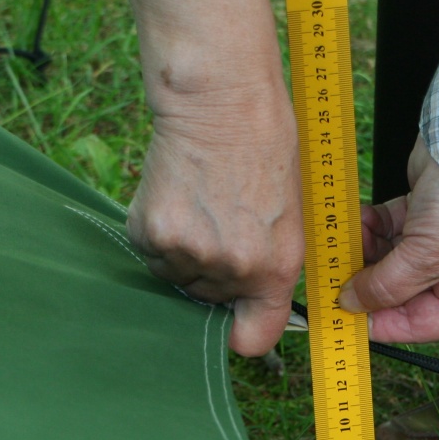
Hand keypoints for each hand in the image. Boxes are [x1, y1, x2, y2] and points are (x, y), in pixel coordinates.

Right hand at [127, 87, 303, 355]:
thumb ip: (270, 263)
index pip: (254, 339)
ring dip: (182, 250)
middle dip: (212, 272)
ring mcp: (189, 252)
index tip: (235, 317)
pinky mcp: (152, 232)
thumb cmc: (264, 147)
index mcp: (276, 268)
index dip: (241, 329)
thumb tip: (247, 301)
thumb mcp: (290, 214)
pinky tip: (176, 194)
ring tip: (200, 202)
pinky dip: (156, 230)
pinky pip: (148, 252)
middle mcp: (233, 268)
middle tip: (220, 221)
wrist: (222, 101)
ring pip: (175, 275)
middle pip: (208, 300)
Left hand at [340, 136, 438, 342]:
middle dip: (367, 285)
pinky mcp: (418, 215)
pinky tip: (359, 220)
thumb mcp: (426, 257)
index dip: (382, 325)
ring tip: (345, 244)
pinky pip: (384, 231)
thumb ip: (386, 286)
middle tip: (334, 282)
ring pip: (386, 262)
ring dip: (363, 253)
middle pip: (399, 294)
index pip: (421, 324)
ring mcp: (436, 243)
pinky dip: (368, 228)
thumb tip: (351, 304)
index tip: (346, 322)